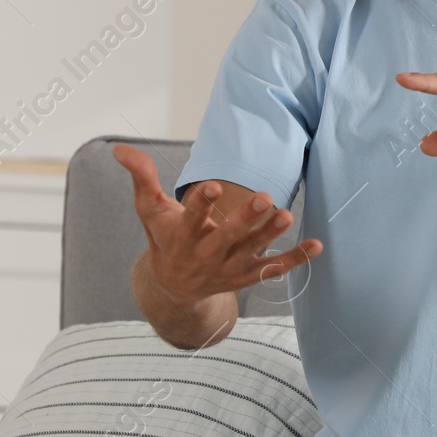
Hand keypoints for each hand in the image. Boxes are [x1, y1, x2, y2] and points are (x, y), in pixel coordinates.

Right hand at [112, 143, 320, 303]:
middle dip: (244, 220)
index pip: (191, 219)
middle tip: (264, 197)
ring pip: (252, 252)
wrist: (174, 288)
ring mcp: (228, 268)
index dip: (201, 204)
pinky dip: (296, 259)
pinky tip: (317, 245)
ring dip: (271, 235)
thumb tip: (119, 148)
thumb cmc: (164, 237)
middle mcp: (206, 255)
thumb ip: (141, 177)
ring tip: (287, 214)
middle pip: (226, 238)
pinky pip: (274, 269)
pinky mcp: (247, 276)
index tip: (211, 185)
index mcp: (182, 237)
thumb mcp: (149, 209)